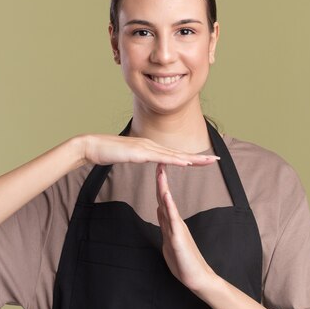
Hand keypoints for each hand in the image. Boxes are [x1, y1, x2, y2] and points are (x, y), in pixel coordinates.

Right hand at [79, 134, 219, 166]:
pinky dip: (175, 160)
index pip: (174, 154)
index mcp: (150, 148)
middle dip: (199, 157)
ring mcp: (146, 148)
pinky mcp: (140, 153)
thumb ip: (139, 157)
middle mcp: (151, 145)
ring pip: (174, 155)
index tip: (205, 161)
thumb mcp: (127, 156)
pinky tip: (186, 163)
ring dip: (192, 158)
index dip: (191, 157)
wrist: (92, 146)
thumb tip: (146, 159)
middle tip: (216, 160)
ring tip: (208, 161)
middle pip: (179, 153)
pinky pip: (161, 158)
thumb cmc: (107, 152)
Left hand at [155, 162, 216, 291]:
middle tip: (158, 161)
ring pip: (168, 204)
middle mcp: (175, 222)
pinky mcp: (178, 238)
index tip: (156, 170)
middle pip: (164, 197)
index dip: (158, 185)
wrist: (197, 278)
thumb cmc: (183, 262)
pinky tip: (166, 195)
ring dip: (163, 187)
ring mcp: (177, 228)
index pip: (162, 200)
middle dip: (160, 179)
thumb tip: (159, 210)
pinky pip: (172, 219)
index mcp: (171, 223)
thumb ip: (165, 225)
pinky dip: (169, 206)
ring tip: (161, 172)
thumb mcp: (169, 240)